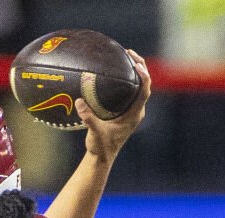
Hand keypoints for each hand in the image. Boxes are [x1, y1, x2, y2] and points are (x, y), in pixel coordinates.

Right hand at [79, 49, 150, 163]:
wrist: (102, 158)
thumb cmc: (101, 147)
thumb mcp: (94, 133)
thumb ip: (88, 118)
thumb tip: (79, 102)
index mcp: (134, 114)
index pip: (144, 91)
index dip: (143, 76)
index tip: (136, 64)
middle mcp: (136, 111)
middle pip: (145, 84)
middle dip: (140, 67)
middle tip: (129, 53)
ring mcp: (132, 110)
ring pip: (139, 86)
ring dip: (135, 71)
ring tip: (126, 57)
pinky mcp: (126, 111)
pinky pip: (131, 91)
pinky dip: (127, 80)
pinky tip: (118, 73)